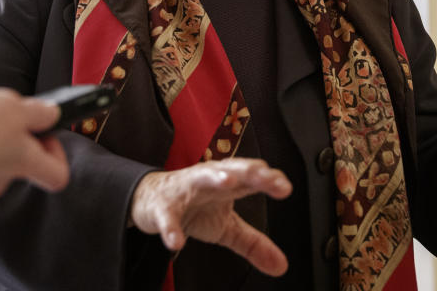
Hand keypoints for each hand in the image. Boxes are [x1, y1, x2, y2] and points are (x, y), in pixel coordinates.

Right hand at [130, 158, 291, 276]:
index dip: (269, 179)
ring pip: (201, 178)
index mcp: (229, 183)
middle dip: (249, 171)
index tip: (285, 187)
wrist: (151, 202)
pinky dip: (172, 227)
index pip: (252, 176)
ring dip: (214, 177)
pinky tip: (177, 242)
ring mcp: (186, 189)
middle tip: (265, 176)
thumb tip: (281, 266)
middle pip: (232, 169)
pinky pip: (168, 216)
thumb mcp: (226, 227)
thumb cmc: (194, 207)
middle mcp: (209, 179)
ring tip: (228, 181)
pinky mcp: (163, 206)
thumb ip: (253, 244)